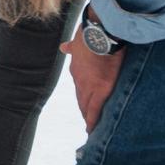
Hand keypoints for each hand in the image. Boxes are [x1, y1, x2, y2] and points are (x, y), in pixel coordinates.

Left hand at [60, 15, 125, 132]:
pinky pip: (95, 109)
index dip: (83, 96)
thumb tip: (63, 47)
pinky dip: (93, 121)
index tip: (84, 104)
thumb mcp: (77, 41)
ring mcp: (89, 86)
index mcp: (77, 70)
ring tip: (91, 127)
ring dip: (88, 116)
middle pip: (81, 99)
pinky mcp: (101, 90)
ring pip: (86, 106)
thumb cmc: (91, 34)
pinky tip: (92, 130)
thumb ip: (71, 48)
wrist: (98, 34)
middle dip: (84, 109)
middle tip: (88, 120)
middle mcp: (80, 80)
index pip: (80, 87)